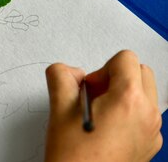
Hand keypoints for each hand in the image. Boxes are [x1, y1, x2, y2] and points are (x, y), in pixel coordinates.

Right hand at [44, 50, 161, 161]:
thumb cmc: (74, 157)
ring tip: (98, 116)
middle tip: (93, 97)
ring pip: (144, 94)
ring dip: (122, 95)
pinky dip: (127, 114)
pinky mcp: (150, 146)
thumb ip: (61, 77)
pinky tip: (105, 132)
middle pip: (141, 72)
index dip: (101, 68)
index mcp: (128, 100)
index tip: (88, 88)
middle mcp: (147, 114)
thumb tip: (68, 71)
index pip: (125, 59)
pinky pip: (144, 116)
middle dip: (116, 77)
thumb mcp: (58, 110)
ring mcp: (152, 132)